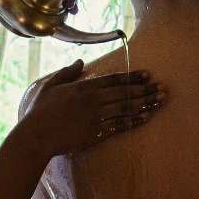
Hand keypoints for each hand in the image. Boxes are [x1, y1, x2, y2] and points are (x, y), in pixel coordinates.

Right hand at [16, 60, 165, 157]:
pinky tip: (147, 117)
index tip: (148, 74)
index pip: (113, 80)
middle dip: (146, 89)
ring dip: (146, 103)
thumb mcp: (50, 86)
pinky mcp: (95, 133)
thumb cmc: (40, 111)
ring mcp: (95, 117)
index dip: (132, 77)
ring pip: (126, 108)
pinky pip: (119, 126)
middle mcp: (93, 100)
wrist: (35, 136)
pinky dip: (134, 121)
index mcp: (83, 88)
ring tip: (161, 100)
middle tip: (163, 87)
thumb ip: (67, 73)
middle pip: (125, 93)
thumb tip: (80, 62)